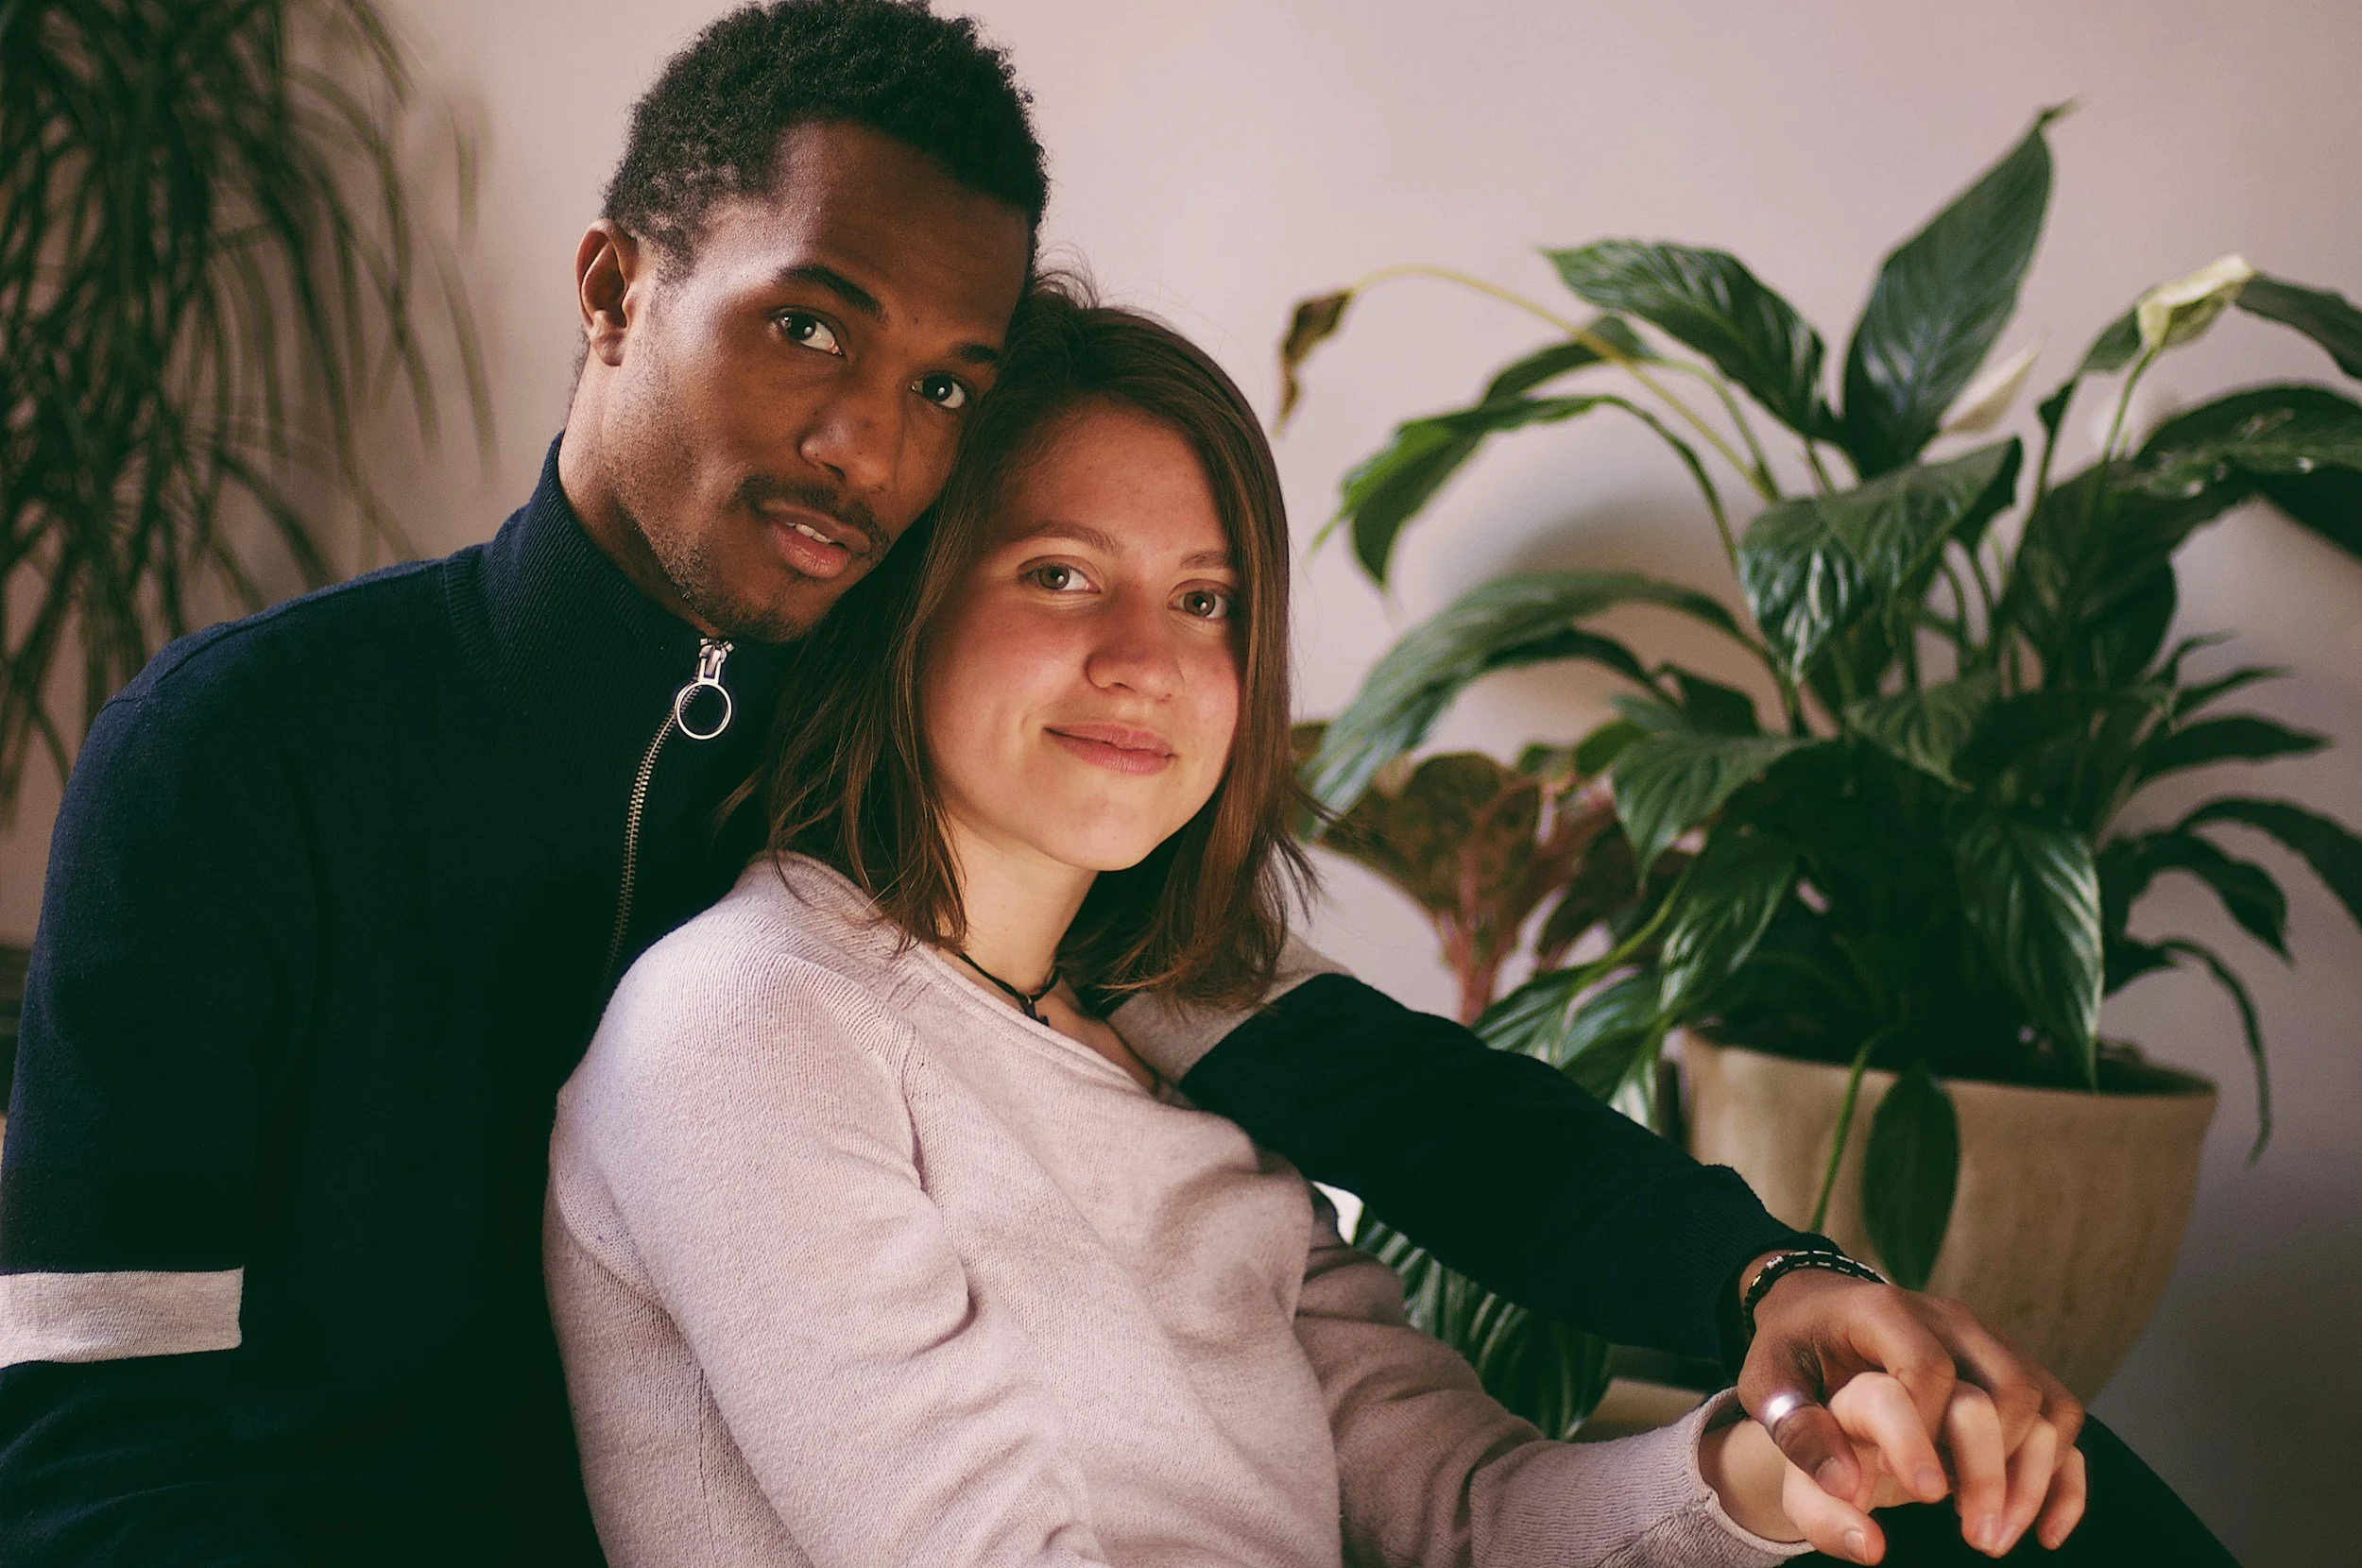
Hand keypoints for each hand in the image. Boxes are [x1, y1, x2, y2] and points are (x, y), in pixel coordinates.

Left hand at [1735, 1262, 2086, 1555]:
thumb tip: (1847, 1490)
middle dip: (1996, 1469)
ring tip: (1994, 1536)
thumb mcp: (1767, 1382)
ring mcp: (1987, 1339)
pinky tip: (2046, 1532)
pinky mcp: (2011, 1364)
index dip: (1929, 1434)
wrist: (1819, 1312)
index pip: (1927, 1368)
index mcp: (1883, 1311)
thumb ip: (1796, 1431)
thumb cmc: (1793, 1351)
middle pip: (2007, 1388)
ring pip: (2047, 1402)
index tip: (1922, 1496)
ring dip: (2033, 1477)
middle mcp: (1948, 1318)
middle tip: (1974, 1535)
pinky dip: (2064, 1474)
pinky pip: (2063, 1413)